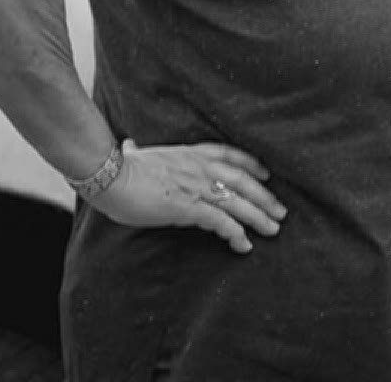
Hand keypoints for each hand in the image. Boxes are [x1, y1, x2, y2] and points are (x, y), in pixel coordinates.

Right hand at [92, 139, 286, 253]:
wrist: (109, 174)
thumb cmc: (117, 166)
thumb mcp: (136, 154)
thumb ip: (138, 151)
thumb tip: (129, 145)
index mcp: (191, 153)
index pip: (232, 155)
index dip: (253, 164)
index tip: (267, 173)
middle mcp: (201, 167)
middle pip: (244, 181)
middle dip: (265, 197)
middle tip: (281, 211)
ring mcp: (197, 186)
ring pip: (239, 202)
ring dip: (259, 217)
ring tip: (273, 230)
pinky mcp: (189, 206)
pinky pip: (221, 222)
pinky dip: (236, 233)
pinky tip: (244, 245)